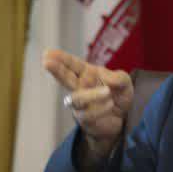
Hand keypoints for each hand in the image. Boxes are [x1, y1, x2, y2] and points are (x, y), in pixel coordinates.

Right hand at [44, 49, 132, 166]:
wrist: (124, 119)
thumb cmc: (118, 95)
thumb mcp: (125, 83)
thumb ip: (119, 78)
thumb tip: (105, 77)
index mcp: (87, 74)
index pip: (72, 64)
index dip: (61, 58)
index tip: (48, 52)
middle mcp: (80, 87)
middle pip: (65, 79)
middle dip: (56, 71)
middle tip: (47, 63)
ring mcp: (80, 104)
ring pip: (76, 99)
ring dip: (92, 95)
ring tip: (108, 92)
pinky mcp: (84, 119)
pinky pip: (87, 114)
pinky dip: (100, 109)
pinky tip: (110, 104)